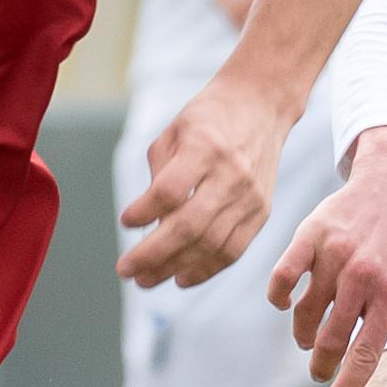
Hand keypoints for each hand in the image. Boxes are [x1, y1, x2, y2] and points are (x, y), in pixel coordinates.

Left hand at [118, 77, 292, 287]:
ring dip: (173, 268)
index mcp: (205, 147)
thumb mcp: (174, 133)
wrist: (261, 106)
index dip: (144, 211)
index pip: (170, 190)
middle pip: (189, 225)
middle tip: (125, 269)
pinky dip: (205, 270)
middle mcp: (231, 174)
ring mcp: (250, 197)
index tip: (125, 221)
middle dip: (152, 254)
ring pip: (210, 244)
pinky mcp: (261, 212)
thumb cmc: (208, 120)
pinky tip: (180, 278)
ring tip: (145, 280)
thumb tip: (145, 224)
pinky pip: (232, 250)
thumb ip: (158, 175)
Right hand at [273, 126, 386, 386]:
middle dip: (322, 366)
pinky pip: (281, 278)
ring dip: (304, 335)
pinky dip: (280, 298)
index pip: (365, 356)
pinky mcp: (310, 234)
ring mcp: (333, 253)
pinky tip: (288, 305)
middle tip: (321, 371)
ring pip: (304, 314)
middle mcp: (363, 274)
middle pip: (329, 340)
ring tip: (312, 338)